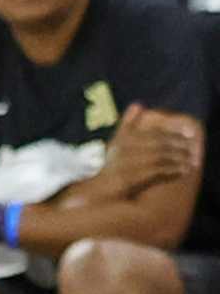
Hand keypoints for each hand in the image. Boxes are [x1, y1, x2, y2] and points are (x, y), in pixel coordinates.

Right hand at [87, 104, 203, 199]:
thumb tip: (138, 103)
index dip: (173, 131)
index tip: (189, 132)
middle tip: (193, 147)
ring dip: (178, 158)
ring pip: (159, 157)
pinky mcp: (130, 179)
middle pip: (158, 143)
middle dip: (178, 145)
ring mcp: (126, 165)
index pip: (153, 131)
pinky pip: (156, 172)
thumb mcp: (116, 141)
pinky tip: (183, 171)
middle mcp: (123, 150)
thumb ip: (127, 123)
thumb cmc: (111, 165)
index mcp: (122, 139)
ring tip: (191, 160)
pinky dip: (172, 171)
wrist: (99, 190)